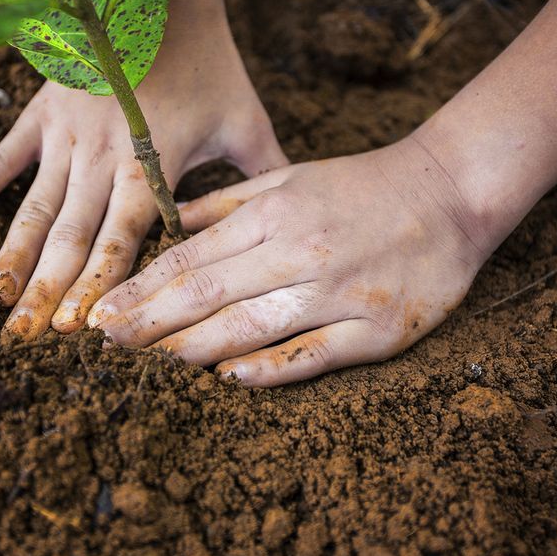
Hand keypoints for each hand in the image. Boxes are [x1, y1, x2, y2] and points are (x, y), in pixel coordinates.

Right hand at [0, 6, 286, 339]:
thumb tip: (293, 222)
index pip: (122, 241)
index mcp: (152, 166)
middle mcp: (103, 159)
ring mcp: (67, 135)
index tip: (78, 333)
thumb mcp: (246, 118)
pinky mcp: (43, 111)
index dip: (99, 288)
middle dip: (47, 292)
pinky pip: (4, 156)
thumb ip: (265, 174)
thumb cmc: (209, 57)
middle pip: (72, 238)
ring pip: (36, 209)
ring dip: (13, 257)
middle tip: (22, 341)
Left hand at [87, 135, 498, 386]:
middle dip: (149, 323)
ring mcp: (338, 293)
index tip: (104, 312)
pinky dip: (270, 369)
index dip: (142, 288)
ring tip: (150, 365)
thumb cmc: (363, 185)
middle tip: (105, 346)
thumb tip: (170, 219)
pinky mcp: (375, 330)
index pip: (191, 258)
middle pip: (208, 296)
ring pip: (250, 327)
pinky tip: (229, 380)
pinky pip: (312, 354)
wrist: (452, 192)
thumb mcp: (292, 175)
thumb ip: (229, 201)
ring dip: (193, 349)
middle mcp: (299, 252)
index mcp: (275, 215)